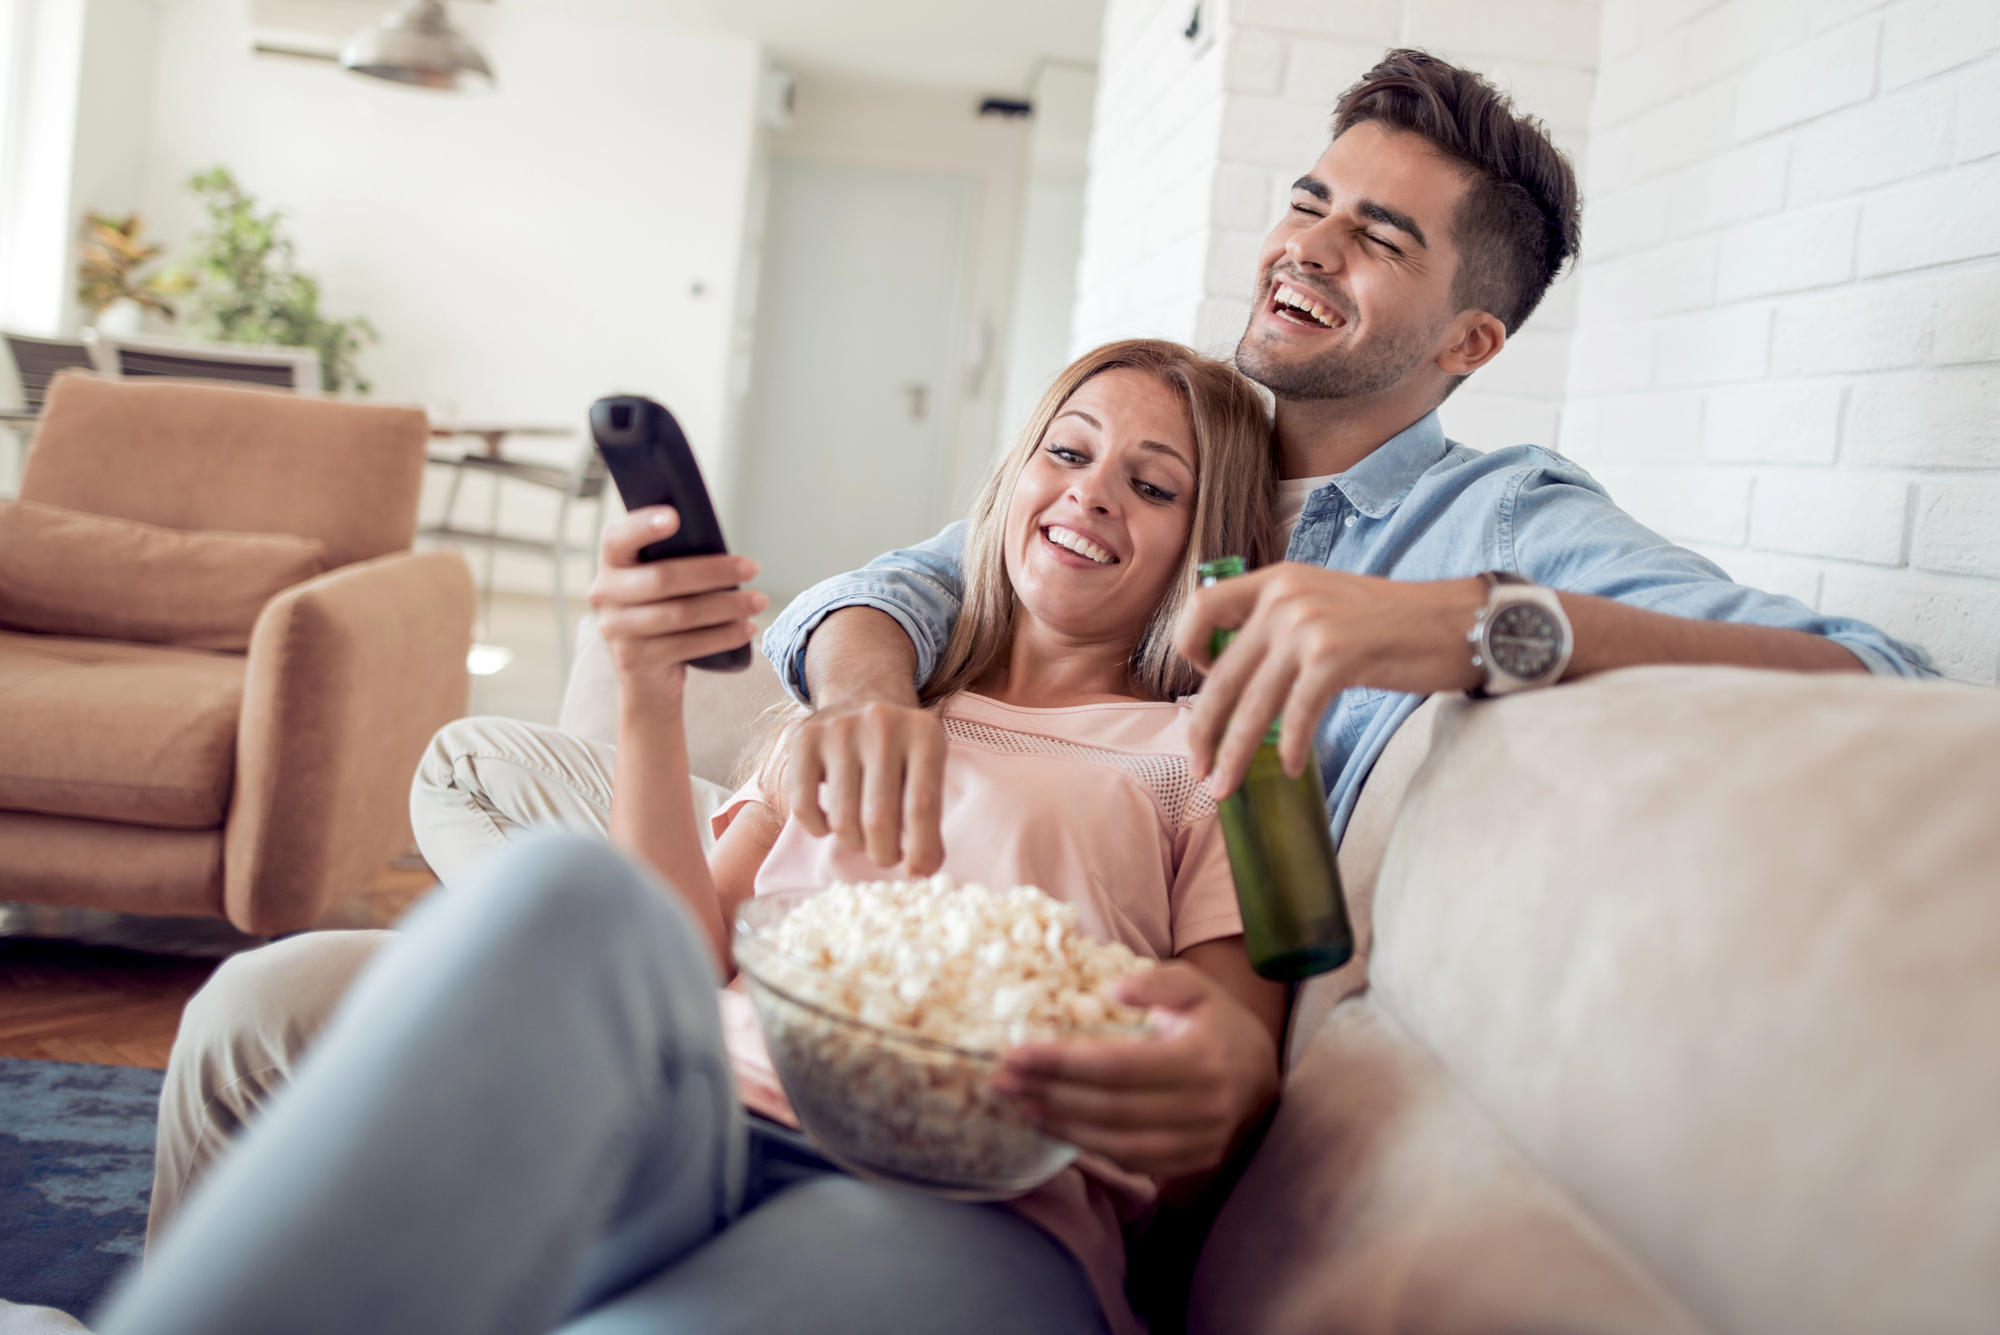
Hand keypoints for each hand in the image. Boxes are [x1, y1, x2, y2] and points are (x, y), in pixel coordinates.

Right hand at [588, 507, 765, 704]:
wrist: (645, 676)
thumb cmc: (662, 611)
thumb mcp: (658, 582)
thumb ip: (674, 560)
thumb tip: (723, 549)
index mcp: (612, 563)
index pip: (618, 538)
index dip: (643, 526)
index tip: (675, 516)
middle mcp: (605, 594)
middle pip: (663, 578)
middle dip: (714, 572)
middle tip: (752, 567)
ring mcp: (617, 630)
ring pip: (681, 613)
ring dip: (728, 606)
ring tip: (759, 601)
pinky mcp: (635, 660)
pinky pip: (688, 644)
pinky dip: (724, 636)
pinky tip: (747, 628)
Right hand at [784, 699, 946, 872]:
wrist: (861, 698)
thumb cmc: (900, 753)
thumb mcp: (926, 770)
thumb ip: (928, 819)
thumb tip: (920, 874)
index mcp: (924, 734)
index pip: (921, 807)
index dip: (920, 851)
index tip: (917, 875)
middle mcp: (882, 724)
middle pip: (879, 819)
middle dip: (884, 854)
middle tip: (886, 856)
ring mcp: (839, 729)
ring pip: (842, 820)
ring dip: (854, 843)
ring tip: (862, 835)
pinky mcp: (804, 738)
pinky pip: (804, 809)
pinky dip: (818, 829)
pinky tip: (831, 821)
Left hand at [993, 963, 1279, 1179]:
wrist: (1262, 1069)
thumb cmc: (1215, 1020)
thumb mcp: (1194, 984)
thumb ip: (1156, 980)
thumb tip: (1112, 989)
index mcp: (1200, 1058)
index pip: (1116, 1065)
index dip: (1062, 1062)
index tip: (1017, 1053)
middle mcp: (1203, 1106)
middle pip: (1109, 1107)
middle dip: (1049, 1093)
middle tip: (1002, 1081)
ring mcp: (1201, 1141)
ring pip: (1117, 1143)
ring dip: (1062, 1126)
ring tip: (1021, 1107)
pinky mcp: (1194, 1161)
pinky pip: (1134, 1162)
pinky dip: (1091, 1148)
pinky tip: (1059, 1127)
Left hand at [1174, 564, 1484, 795]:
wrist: (1458, 622)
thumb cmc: (1393, 623)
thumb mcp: (1324, 603)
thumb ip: (1280, 625)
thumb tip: (1240, 676)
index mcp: (1277, 580)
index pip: (1201, 605)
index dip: (1189, 648)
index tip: (1203, 682)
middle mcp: (1285, 597)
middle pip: (1221, 673)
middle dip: (1202, 728)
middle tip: (1197, 766)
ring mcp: (1308, 625)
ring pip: (1251, 703)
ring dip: (1233, 752)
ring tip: (1225, 786)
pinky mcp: (1334, 657)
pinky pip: (1295, 715)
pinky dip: (1288, 748)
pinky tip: (1288, 767)